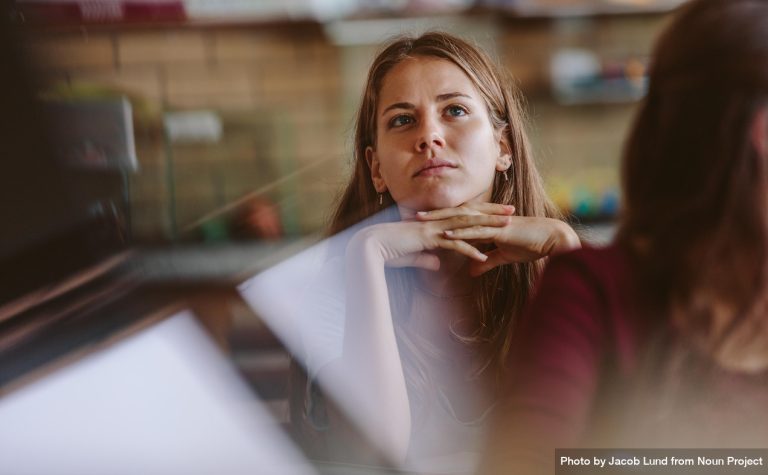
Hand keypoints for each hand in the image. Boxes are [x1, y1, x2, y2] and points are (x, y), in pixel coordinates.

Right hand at [347, 214, 510, 270]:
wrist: (370, 247)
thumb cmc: (386, 252)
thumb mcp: (411, 257)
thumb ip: (425, 259)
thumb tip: (436, 265)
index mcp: (434, 223)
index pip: (463, 215)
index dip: (482, 213)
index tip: (499, 213)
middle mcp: (435, 222)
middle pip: (470, 214)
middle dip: (492, 212)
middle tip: (513, 210)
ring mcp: (432, 229)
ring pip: (466, 224)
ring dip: (488, 226)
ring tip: (507, 228)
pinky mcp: (427, 239)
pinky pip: (452, 244)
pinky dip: (468, 251)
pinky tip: (483, 257)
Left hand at [416, 203, 580, 275]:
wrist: (551, 240)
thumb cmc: (531, 245)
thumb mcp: (504, 256)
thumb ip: (487, 262)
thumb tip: (471, 272)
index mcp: (486, 222)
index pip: (458, 218)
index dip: (440, 218)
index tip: (423, 221)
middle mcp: (486, 218)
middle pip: (455, 215)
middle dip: (434, 215)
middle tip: (413, 216)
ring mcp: (492, 223)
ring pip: (462, 220)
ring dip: (441, 221)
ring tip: (423, 223)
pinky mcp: (500, 231)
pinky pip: (477, 232)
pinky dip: (461, 234)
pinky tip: (447, 236)